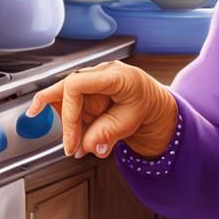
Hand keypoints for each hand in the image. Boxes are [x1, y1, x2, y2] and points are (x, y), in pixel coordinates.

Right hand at [26, 60, 178, 158]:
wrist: (153, 103)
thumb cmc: (146, 107)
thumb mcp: (131, 123)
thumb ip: (108, 133)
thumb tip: (88, 144)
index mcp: (117, 76)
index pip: (76, 85)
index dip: (69, 113)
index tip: (72, 139)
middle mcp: (103, 71)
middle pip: (68, 92)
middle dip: (69, 124)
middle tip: (75, 148)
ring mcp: (94, 76)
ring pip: (65, 97)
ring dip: (71, 122)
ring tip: (85, 139)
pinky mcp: (88, 84)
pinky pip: (68, 98)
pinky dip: (68, 116)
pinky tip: (73, 131)